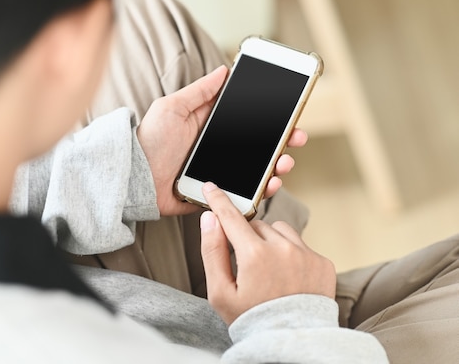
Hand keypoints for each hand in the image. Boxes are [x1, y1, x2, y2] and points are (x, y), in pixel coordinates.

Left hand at [136, 65, 307, 215]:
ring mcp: (218, 172)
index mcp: (210, 127)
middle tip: (297, 138)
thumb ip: (198, 92)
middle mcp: (218, 149)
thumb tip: (223, 70)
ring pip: (256, 170)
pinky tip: (270, 184)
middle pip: (259, 146)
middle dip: (283, 141)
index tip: (290, 113)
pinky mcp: (215, 194)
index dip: (270, 118)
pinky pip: (242, 194)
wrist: (133, 178)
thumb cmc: (149, 140)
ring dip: (276, 166)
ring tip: (284, 163)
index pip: (247, 121)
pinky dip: (260, 191)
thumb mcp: (172, 108)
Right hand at [199, 182, 335, 324]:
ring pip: (280, 230)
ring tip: (268, 271)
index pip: (231, 216)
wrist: (292, 343)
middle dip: (246, 237)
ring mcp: (306, 254)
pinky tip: (287, 278)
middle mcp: (282, 248)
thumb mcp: (220, 292)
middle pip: (256, 225)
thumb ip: (212, 251)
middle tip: (245, 265)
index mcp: (254, 255)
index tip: (211, 187)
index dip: (218, 200)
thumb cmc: (252, 321)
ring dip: (270, 241)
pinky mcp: (322, 263)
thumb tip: (209, 219)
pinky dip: (291, 254)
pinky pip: (301, 245)